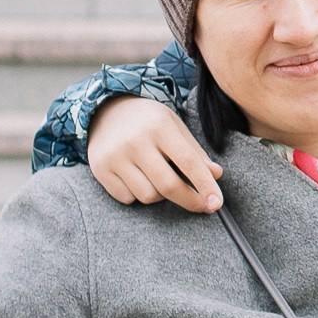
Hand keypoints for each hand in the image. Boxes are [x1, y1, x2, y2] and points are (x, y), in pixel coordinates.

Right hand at [89, 94, 222, 212]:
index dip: (205, 185)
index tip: (216, 203)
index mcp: (159, 126)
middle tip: (202, 205)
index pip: (188, 161)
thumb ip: (195, 152)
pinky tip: (137, 178)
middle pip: (168, 185)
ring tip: (159, 177)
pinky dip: (137, 195)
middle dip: (190, 200)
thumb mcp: (174, 127)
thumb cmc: (148, 121)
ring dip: (160, 195)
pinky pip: (127, 198)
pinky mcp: (100, 170)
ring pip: (148, 196)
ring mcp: (115, 157)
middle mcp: (135, 141)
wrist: (106, 111)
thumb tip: (216, 175)